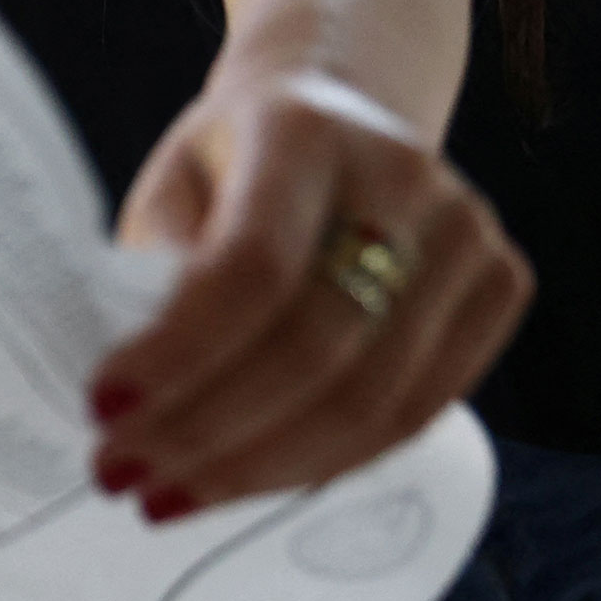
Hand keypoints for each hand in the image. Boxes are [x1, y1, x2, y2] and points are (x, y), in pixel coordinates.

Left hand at [87, 67, 531, 519]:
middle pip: (315, 347)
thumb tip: (124, 408)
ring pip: (371, 399)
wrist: (341, 104)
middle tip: (120, 474)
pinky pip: (416, 411)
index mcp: (303, 131)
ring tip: (169, 496)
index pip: (251, 268)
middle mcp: (402, 176)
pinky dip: (325, 463)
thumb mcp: (170, 190)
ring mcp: (466, 231)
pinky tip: (246, 482)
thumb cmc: (229, 164)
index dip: (177, 355)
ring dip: (258, 469)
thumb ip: (150, 279)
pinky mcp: (500, 284)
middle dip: (206, 432)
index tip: (100, 410)